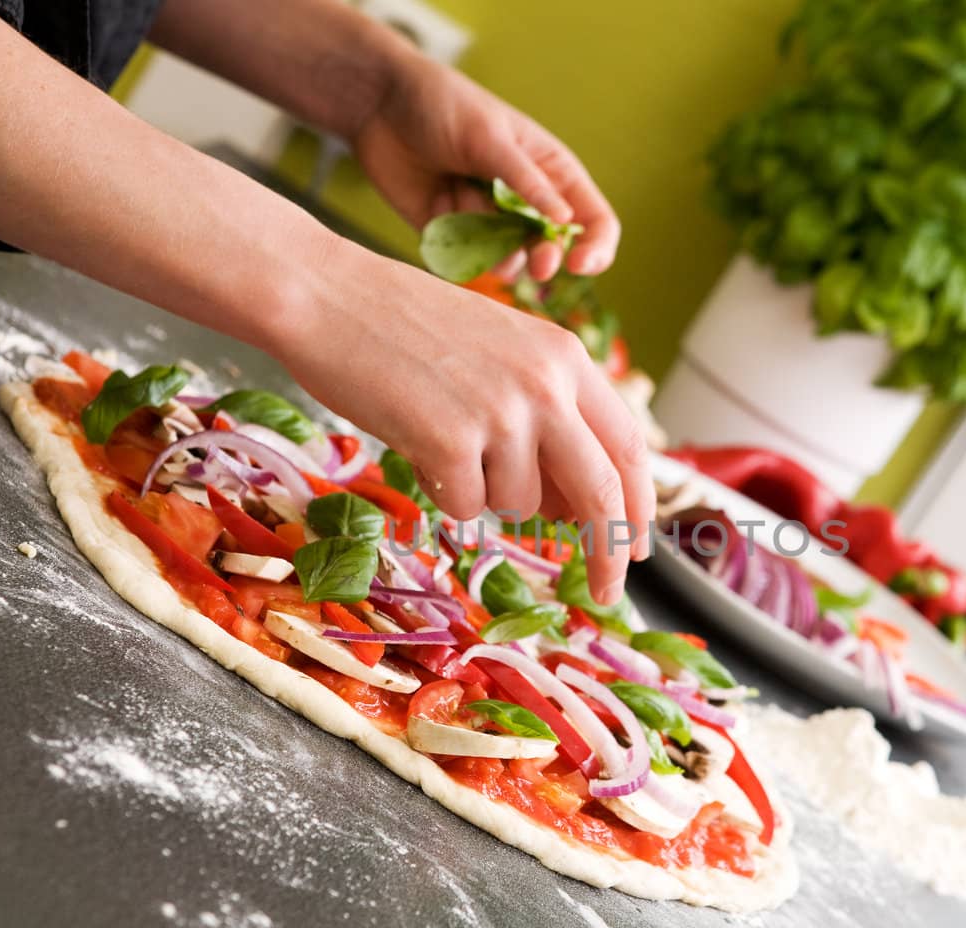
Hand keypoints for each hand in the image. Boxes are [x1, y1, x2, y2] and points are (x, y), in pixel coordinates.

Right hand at [278, 242, 653, 602]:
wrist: (326, 297)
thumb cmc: (406, 328)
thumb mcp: (501, 352)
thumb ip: (546, 414)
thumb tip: (572, 505)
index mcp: (565, 356)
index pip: (626, 445)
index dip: (639, 504)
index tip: (639, 545)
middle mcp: (545, 384)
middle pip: (599, 492)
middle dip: (607, 552)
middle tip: (606, 592)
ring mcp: (500, 413)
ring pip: (519, 505)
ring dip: (485, 494)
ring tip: (443, 437)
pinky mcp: (450, 442)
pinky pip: (466, 507)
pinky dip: (443, 492)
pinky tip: (416, 442)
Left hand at [347, 49, 619, 281]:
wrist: (379, 107)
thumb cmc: (444, 107)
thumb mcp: (490, 138)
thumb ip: (526, 182)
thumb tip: (565, 221)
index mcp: (551, 173)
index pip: (594, 221)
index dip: (595, 248)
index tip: (579, 264)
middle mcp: (527, 204)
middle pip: (555, 251)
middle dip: (547, 259)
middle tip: (537, 266)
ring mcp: (491, 223)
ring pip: (511, 261)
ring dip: (494, 247)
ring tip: (462, 200)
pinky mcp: (455, 237)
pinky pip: (469, 262)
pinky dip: (459, 249)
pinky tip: (440, 207)